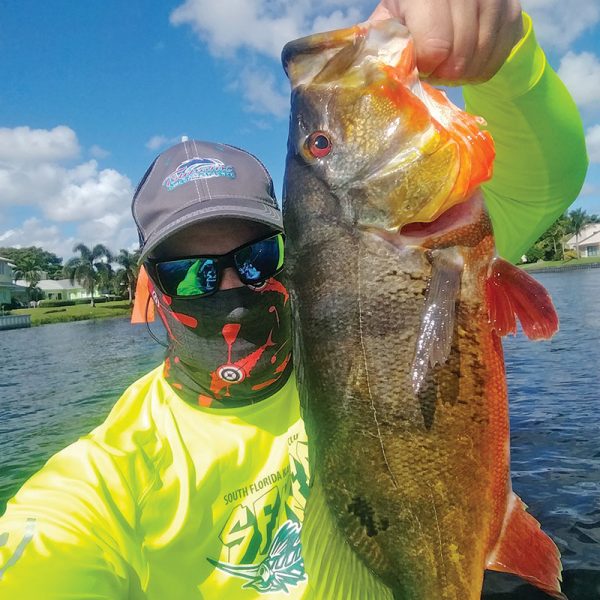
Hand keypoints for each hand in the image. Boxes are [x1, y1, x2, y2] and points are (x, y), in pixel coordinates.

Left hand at [368, 0, 522, 83]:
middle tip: (435, 71)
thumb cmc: (408, 17)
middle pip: (460, 53)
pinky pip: (498, 57)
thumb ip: (381, 43)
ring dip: (462, 74)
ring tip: (448, 69)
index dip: (428, 65)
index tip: (421, 65)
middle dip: (445, 72)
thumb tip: (371, 69)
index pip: (435, 44)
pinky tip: (466, 65)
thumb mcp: (389, 23)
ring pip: (480, 57)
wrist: (447, 1)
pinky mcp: (512, 10)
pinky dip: (480, 71)